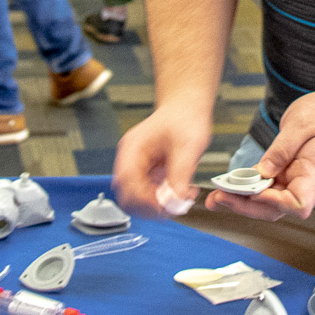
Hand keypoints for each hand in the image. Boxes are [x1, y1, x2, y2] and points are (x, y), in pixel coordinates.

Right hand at [112, 102, 211, 217]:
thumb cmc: (185, 118)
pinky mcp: (148, 173)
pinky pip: (150, 195)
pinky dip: (164, 200)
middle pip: (127, 196)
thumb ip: (180, 174)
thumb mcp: (188, 145)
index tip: (165, 207)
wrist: (187, 107)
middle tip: (175, 207)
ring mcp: (138, 167)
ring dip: (159, 206)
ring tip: (183, 198)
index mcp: (132, 149)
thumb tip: (176, 201)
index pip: (127, 182)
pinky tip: (182, 193)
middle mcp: (131, 160)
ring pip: (138, 200)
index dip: (143, 200)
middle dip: (150, 207)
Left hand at [210, 89, 314, 221]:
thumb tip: (262, 172)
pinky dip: (244, 188)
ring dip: (240, 202)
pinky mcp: (283, 172)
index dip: (275, 203)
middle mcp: (302, 182)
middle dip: (245, 207)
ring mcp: (292, 179)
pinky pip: (262, 187)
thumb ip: (281, 150)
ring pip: (265, 202)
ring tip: (214, 197)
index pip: (298, 204)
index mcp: (312, 173)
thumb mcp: (301, 125)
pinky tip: (226, 187)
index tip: (256, 192)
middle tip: (219, 198)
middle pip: (274, 209)